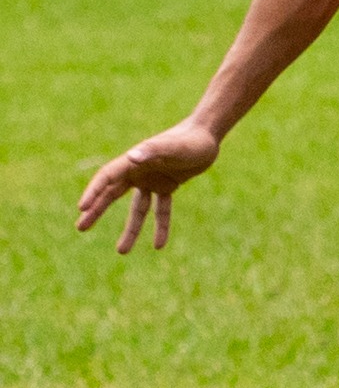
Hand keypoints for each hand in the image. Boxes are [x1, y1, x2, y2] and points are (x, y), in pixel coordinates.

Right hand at [76, 118, 219, 252]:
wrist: (207, 136)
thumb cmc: (189, 140)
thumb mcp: (172, 147)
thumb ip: (152, 151)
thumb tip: (131, 157)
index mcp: (134, 161)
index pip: (107, 178)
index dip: (94, 192)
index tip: (82, 208)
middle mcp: (139, 171)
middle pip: (112, 194)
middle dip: (96, 210)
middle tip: (81, 227)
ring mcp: (152, 179)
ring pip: (137, 208)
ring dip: (130, 229)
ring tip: (122, 251)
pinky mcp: (167, 185)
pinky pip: (160, 209)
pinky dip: (160, 226)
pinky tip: (159, 245)